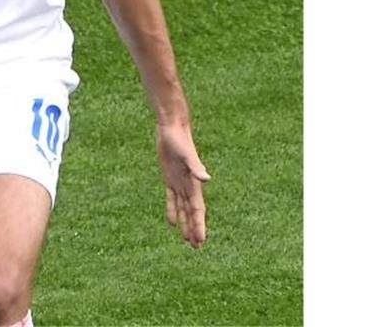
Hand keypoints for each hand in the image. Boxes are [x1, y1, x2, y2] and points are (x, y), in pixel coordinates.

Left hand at [156, 122, 210, 247]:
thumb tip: (206, 179)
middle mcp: (188, 186)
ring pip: (183, 208)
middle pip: (192, 212)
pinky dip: (172, 210)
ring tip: (186, 239)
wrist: (172, 128)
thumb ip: (196, 167)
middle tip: (196, 247)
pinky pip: (171, 198)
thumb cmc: (180, 140)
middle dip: (194, 229)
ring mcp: (179, 182)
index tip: (200, 241)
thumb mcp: (187, 155)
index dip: (199, 225)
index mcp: (194, 184)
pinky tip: (172, 222)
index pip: (197, 210)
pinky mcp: (169, 177)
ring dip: (185, 223)